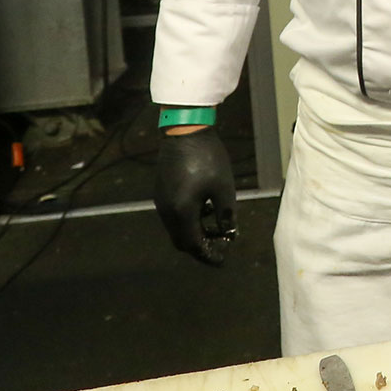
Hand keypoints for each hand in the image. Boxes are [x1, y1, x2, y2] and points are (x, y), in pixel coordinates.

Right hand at [155, 126, 236, 265]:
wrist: (185, 131)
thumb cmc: (208, 158)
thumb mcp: (224, 188)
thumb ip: (227, 214)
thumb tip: (230, 234)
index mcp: (182, 212)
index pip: (194, 244)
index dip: (208, 255)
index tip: (223, 260)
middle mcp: (166, 211)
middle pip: (182, 241)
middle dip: (201, 247)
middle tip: (220, 245)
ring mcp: (161, 201)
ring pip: (177, 228)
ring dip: (195, 232)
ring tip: (217, 227)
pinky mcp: (161, 191)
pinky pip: (173, 215)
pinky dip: (189, 220)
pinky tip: (206, 209)